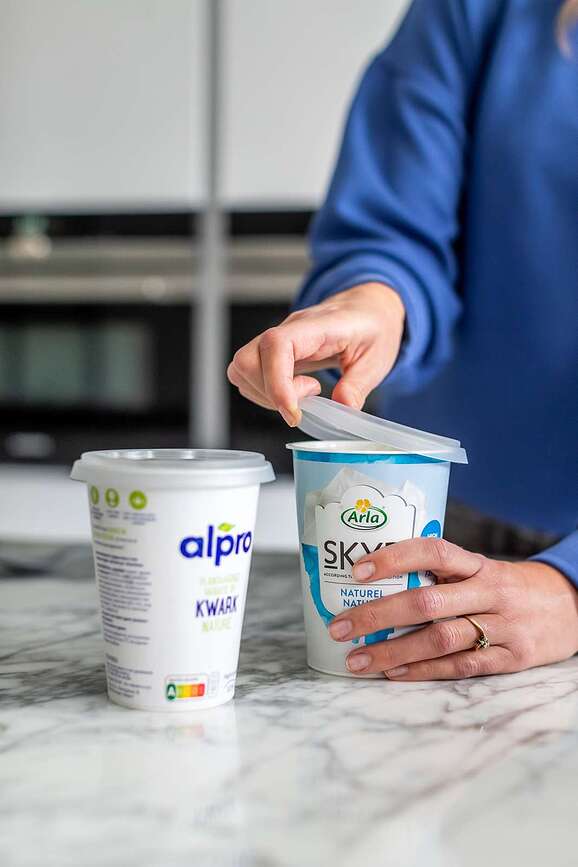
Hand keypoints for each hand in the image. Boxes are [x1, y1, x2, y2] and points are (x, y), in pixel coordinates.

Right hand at [227, 283, 404, 425]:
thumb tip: (344, 406)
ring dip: (264, 394)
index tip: (292, 411)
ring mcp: (278, 338)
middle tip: (304, 401)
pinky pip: (248, 372)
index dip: (277, 383)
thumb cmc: (373, 327)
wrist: (369, 308)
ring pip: (242, 368)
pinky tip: (291, 392)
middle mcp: (289, 329)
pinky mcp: (273, 351)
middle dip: (269, 393)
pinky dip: (262, 391)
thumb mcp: (378, 358)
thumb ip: (359, 384)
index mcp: (317, 325)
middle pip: (247, 359)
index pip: (277, 345)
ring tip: (299, 396)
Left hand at [328, 538, 577, 679]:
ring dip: (392, 651)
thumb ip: (441, 575)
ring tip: (357, 660)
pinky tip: (394, 673)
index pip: (433, 551)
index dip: (394, 558)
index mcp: (477, 564)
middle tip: (340, 626)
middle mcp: (489, 592)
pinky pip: (461, 667)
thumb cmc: (509, 588)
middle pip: (427, 602)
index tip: (357, 570)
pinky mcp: (511, 658)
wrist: (572, 607)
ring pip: (440, 639)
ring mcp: (502, 626)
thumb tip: (377, 583)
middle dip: (377, 615)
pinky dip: (423, 671)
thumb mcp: (481, 571)